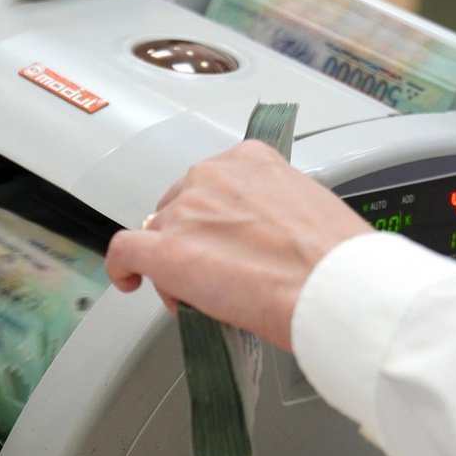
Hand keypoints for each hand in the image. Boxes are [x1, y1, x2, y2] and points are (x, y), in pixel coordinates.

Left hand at [105, 140, 370, 351]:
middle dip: (191, 242)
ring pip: (158, 234)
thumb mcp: (308, 208)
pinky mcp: (167, 252)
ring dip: (173, 264)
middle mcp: (211, 177)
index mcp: (249, 159)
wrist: (332, 287)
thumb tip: (259, 239)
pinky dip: (122, 267)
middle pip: (180, 209)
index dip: (212, 220)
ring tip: (204, 295)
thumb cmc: (334, 258)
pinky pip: (125, 251)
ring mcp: (185, 213)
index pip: (211, 186)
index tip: (222, 239)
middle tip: (218, 275)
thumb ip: (272, 212)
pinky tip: (129, 281)